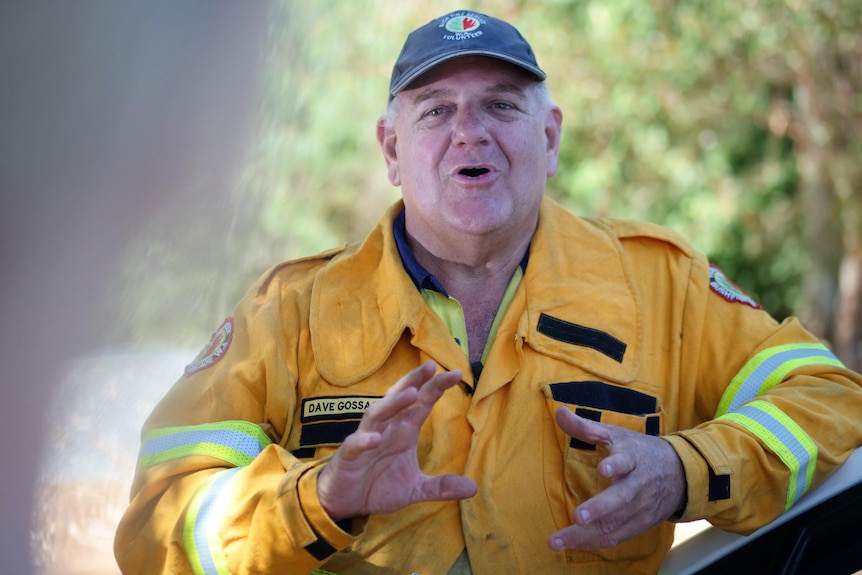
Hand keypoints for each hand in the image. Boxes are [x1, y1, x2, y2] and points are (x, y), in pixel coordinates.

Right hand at [317, 361, 477, 519]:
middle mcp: (386, 429)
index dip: (436, 387)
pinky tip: (375, 438)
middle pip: (399, 399)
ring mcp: (366, 439)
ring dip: (393, 404)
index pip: (422, 403)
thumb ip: (441, 486)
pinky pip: (355, 444)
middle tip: (431, 366)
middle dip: (414, 381)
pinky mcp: (349, 457)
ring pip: (377, 414)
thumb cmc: (378, 486)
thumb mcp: (414, 488)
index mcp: (403, 431)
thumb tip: (473, 488)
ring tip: (410, 394)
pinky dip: (364, 440)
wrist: (345, 502)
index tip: (457, 373)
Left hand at [548, 407, 685, 551]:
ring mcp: (640, 508)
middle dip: (599, 509)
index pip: (626, 461)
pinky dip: (592, 542)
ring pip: (614, 524)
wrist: (679, 474)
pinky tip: (570, 544)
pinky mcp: (639, 525)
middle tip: (578, 516)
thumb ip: (585, 427)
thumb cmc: (638, 451)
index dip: (616, 465)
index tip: (604, 469)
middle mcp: (638, 485)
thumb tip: (558, 411)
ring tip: (557, 540)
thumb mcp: (615, 434)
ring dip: (585, 535)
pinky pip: (614, 537)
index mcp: (633, 458)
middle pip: (621, 499)